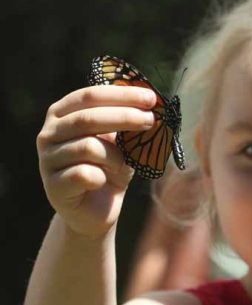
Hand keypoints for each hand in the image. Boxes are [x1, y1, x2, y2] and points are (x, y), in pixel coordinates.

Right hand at [36, 85, 155, 237]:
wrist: (97, 209)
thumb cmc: (110, 166)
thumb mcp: (121, 140)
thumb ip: (127, 121)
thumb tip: (150, 102)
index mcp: (63, 113)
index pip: (90, 96)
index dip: (121, 95)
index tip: (150, 98)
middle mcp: (50, 133)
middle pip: (87, 118)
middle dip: (124, 117)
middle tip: (150, 120)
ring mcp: (47, 160)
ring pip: (88, 147)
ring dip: (115, 155)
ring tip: (122, 164)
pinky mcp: (53, 186)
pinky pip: (83, 174)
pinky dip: (102, 176)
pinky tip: (102, 181)